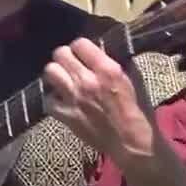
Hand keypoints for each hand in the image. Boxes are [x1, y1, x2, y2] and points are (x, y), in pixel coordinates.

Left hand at [42, 38, 159, 170]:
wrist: (132, 142)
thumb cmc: (137, 110)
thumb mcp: (132, 79)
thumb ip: (112, 64)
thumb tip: (98, 52)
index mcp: (107, 69)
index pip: (80, 43)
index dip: (79, 48)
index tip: (81, 54)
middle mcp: (88, 80)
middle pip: (60, 54)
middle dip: (65, 58)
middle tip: (69, 65)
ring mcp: (74, 98)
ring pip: (50, 72)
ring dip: (56, 75)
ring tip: (63, 80)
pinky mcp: (66, 115)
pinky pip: (48, 99)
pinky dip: (53, 100)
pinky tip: (62, 102)